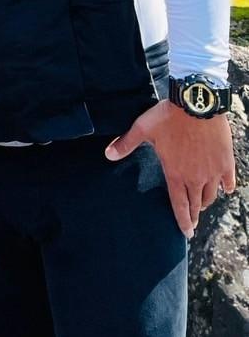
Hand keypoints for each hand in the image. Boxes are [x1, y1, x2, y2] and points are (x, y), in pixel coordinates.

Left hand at [105, 100, 236, 236]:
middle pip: (196, 204)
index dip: (182, 221)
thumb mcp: (143, 128)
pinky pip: (228, 182)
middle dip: (194, 215)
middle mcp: (196, 177)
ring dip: (206, 202)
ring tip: (203, 204)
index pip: (179, 205)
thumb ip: (126, 144)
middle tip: (193, 223)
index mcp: (175, 173)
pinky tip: (224, 190)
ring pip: (211, 195)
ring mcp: (213, 171)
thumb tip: (108, 155)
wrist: (197, 102)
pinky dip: (226, 188)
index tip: (186, 234)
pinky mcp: (226, 161)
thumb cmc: (168, 116)